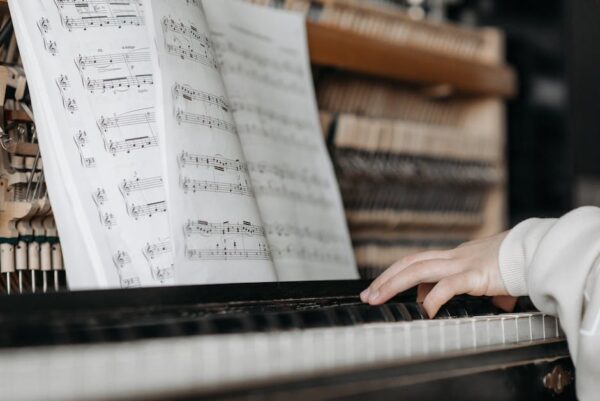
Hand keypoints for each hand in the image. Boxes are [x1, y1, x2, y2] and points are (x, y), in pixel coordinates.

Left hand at [360, 232, 516, 316]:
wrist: (537, 250)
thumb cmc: (517, 262)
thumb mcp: (492, 275)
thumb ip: (488, 287)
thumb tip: (496, 303)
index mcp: (455, 256)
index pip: (418, 261)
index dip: (397, 273)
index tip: (382, 287)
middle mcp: (454, 257)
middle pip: (409, 262)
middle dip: (385, 278)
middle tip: (368, 294)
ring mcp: (462, 263)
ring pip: (418, 269)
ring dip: (393, 284)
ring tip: (377, 298)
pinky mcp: (476, 274)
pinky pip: (449, 285)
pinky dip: (433, 297)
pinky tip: (424, 309)